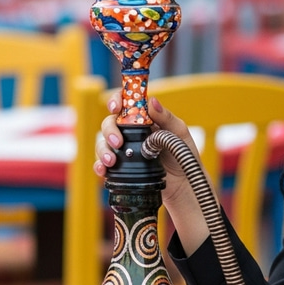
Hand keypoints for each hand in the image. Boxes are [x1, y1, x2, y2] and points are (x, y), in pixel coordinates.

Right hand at [94, 92, 211, 253]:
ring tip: (112, 161)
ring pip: (103, 143)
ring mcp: (125, 150)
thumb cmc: (184, 154)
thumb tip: (152, 101)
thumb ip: (166, 117)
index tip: (115, 107)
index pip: (126, 104)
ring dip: (102, 150)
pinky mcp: (122, 167)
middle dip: (109, 130)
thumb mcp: (179, 133)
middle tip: (118, 142)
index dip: (116, 101)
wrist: (184, 183)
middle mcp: (132, 133)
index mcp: (145, 120)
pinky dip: (99, 165)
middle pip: (110, 123)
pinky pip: (103, 163)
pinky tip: (103, 170)